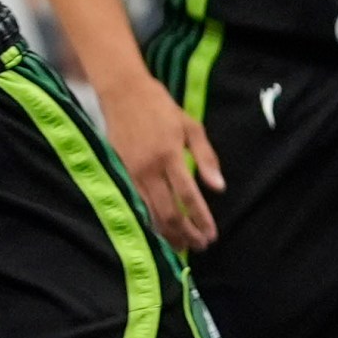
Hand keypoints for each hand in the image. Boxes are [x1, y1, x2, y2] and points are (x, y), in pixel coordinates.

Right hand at [96, 74, 222, 249]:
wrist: (121, 91)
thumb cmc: (160, 106)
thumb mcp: (191, 126)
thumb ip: (206, 157)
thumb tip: (219, 187)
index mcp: (170, 155)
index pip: (188, 197)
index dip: (201, 219)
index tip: (212, 235)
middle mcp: (149, 168)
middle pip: (168, 212)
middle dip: (186, 233)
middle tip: (200, 245)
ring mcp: (131, 171)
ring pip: (149, 212)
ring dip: (167, 233)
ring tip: (182, 246)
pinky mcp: (118, 171)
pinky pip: (135, 203)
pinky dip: (148, 220)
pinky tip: (157, 229)